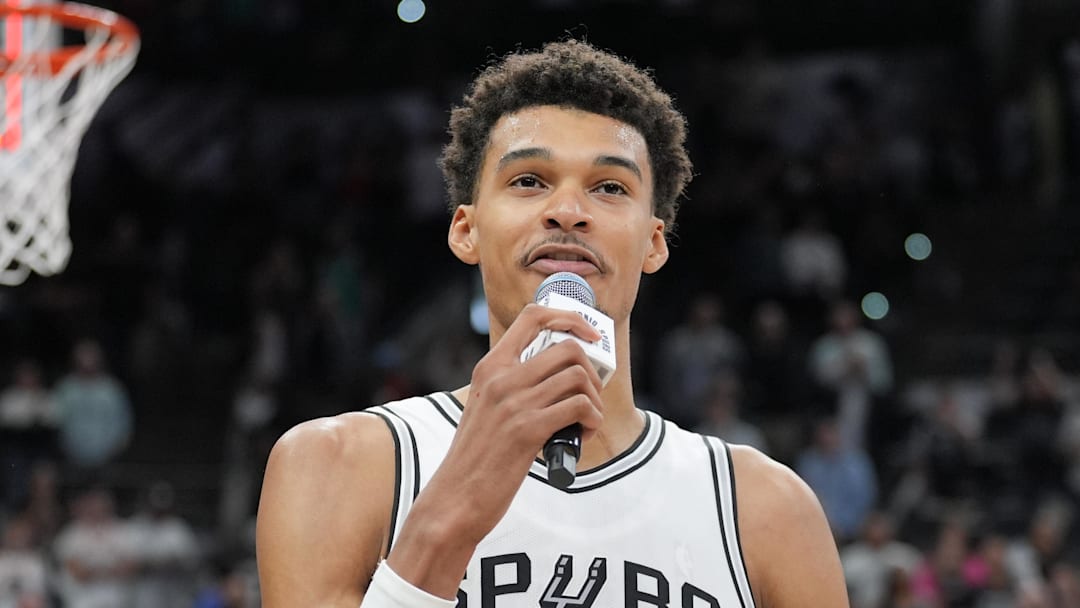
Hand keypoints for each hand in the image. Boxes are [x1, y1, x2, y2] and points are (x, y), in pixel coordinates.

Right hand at [385, 304, 603, 596]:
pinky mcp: (528, 430)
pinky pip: (580, 407)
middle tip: (590, 395)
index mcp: (490, 367)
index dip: (570, 318)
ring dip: (595, 400)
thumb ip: (511, 387)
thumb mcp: (486, 409)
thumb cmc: (475, 459)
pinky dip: (592, 420)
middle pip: (568, 347)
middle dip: (592, 370)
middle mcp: (501, 378)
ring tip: (587, 421)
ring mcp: (514, 403)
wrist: (454, 499)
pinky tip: (583, 435)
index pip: (533, 317)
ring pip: (578, 376)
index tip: (590, 334)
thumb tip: (559, 377)